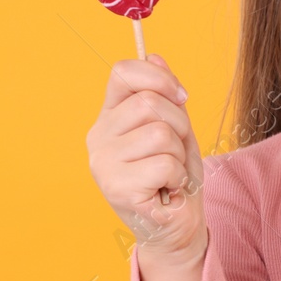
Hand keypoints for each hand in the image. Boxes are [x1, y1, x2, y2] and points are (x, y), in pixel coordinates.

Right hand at [87, 53, 206, 260]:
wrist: (176, 225)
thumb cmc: (174, 176)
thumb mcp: (177, 129)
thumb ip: (166, 96)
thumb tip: (155, 56)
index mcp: (110, 116)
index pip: (123, 72)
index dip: (159, 78)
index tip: (181, 97)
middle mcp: (98, 136)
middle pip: (150, 103)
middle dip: (180, 125)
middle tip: (177, 152)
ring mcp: (103, 162)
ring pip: (160, 133)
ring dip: (179, 155)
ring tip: (170, 173)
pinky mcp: (116, 187)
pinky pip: (165, 164)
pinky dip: (177, 177)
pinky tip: (166, 190)